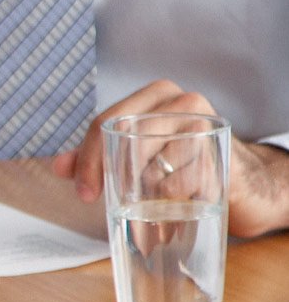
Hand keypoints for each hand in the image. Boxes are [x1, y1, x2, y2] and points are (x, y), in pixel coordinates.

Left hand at [52, 79, 288, 236]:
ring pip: (154, 164)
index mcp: (156, 94)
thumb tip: (59, 166)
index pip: (106, 122)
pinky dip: (172, 199)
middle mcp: (182, 102)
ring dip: (144, 192)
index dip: (88, 157)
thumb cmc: (184, 163)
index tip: (83, 190)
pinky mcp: (222, 155)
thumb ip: (99, 156)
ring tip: (145, 207)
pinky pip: (181, 182)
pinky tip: (175, 205)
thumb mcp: (141, 155)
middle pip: (127, 139)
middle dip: (110, 175)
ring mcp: (205, 125)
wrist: (242, 180)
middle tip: (104, 202)